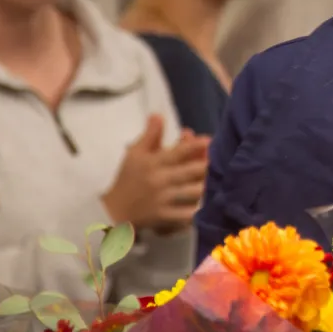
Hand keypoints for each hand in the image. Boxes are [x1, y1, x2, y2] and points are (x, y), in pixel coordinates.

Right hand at [102, 115, 209, 232]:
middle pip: (190, 171)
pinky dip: (198, 211)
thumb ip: (150, 135)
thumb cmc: (128, 178)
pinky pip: (186, 214)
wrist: (113, 210)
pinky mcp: (165, 217)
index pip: (177, 152)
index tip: (209, 140)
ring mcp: (163, 199)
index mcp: (152, 162)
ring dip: (206, 186)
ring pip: (192, 192)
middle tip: (219, 161)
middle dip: (206, 165)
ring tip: (218, 181)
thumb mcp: (134, 153)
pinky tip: (209, 206)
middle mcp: (160, 179)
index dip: (194, 145)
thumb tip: (158, 114)